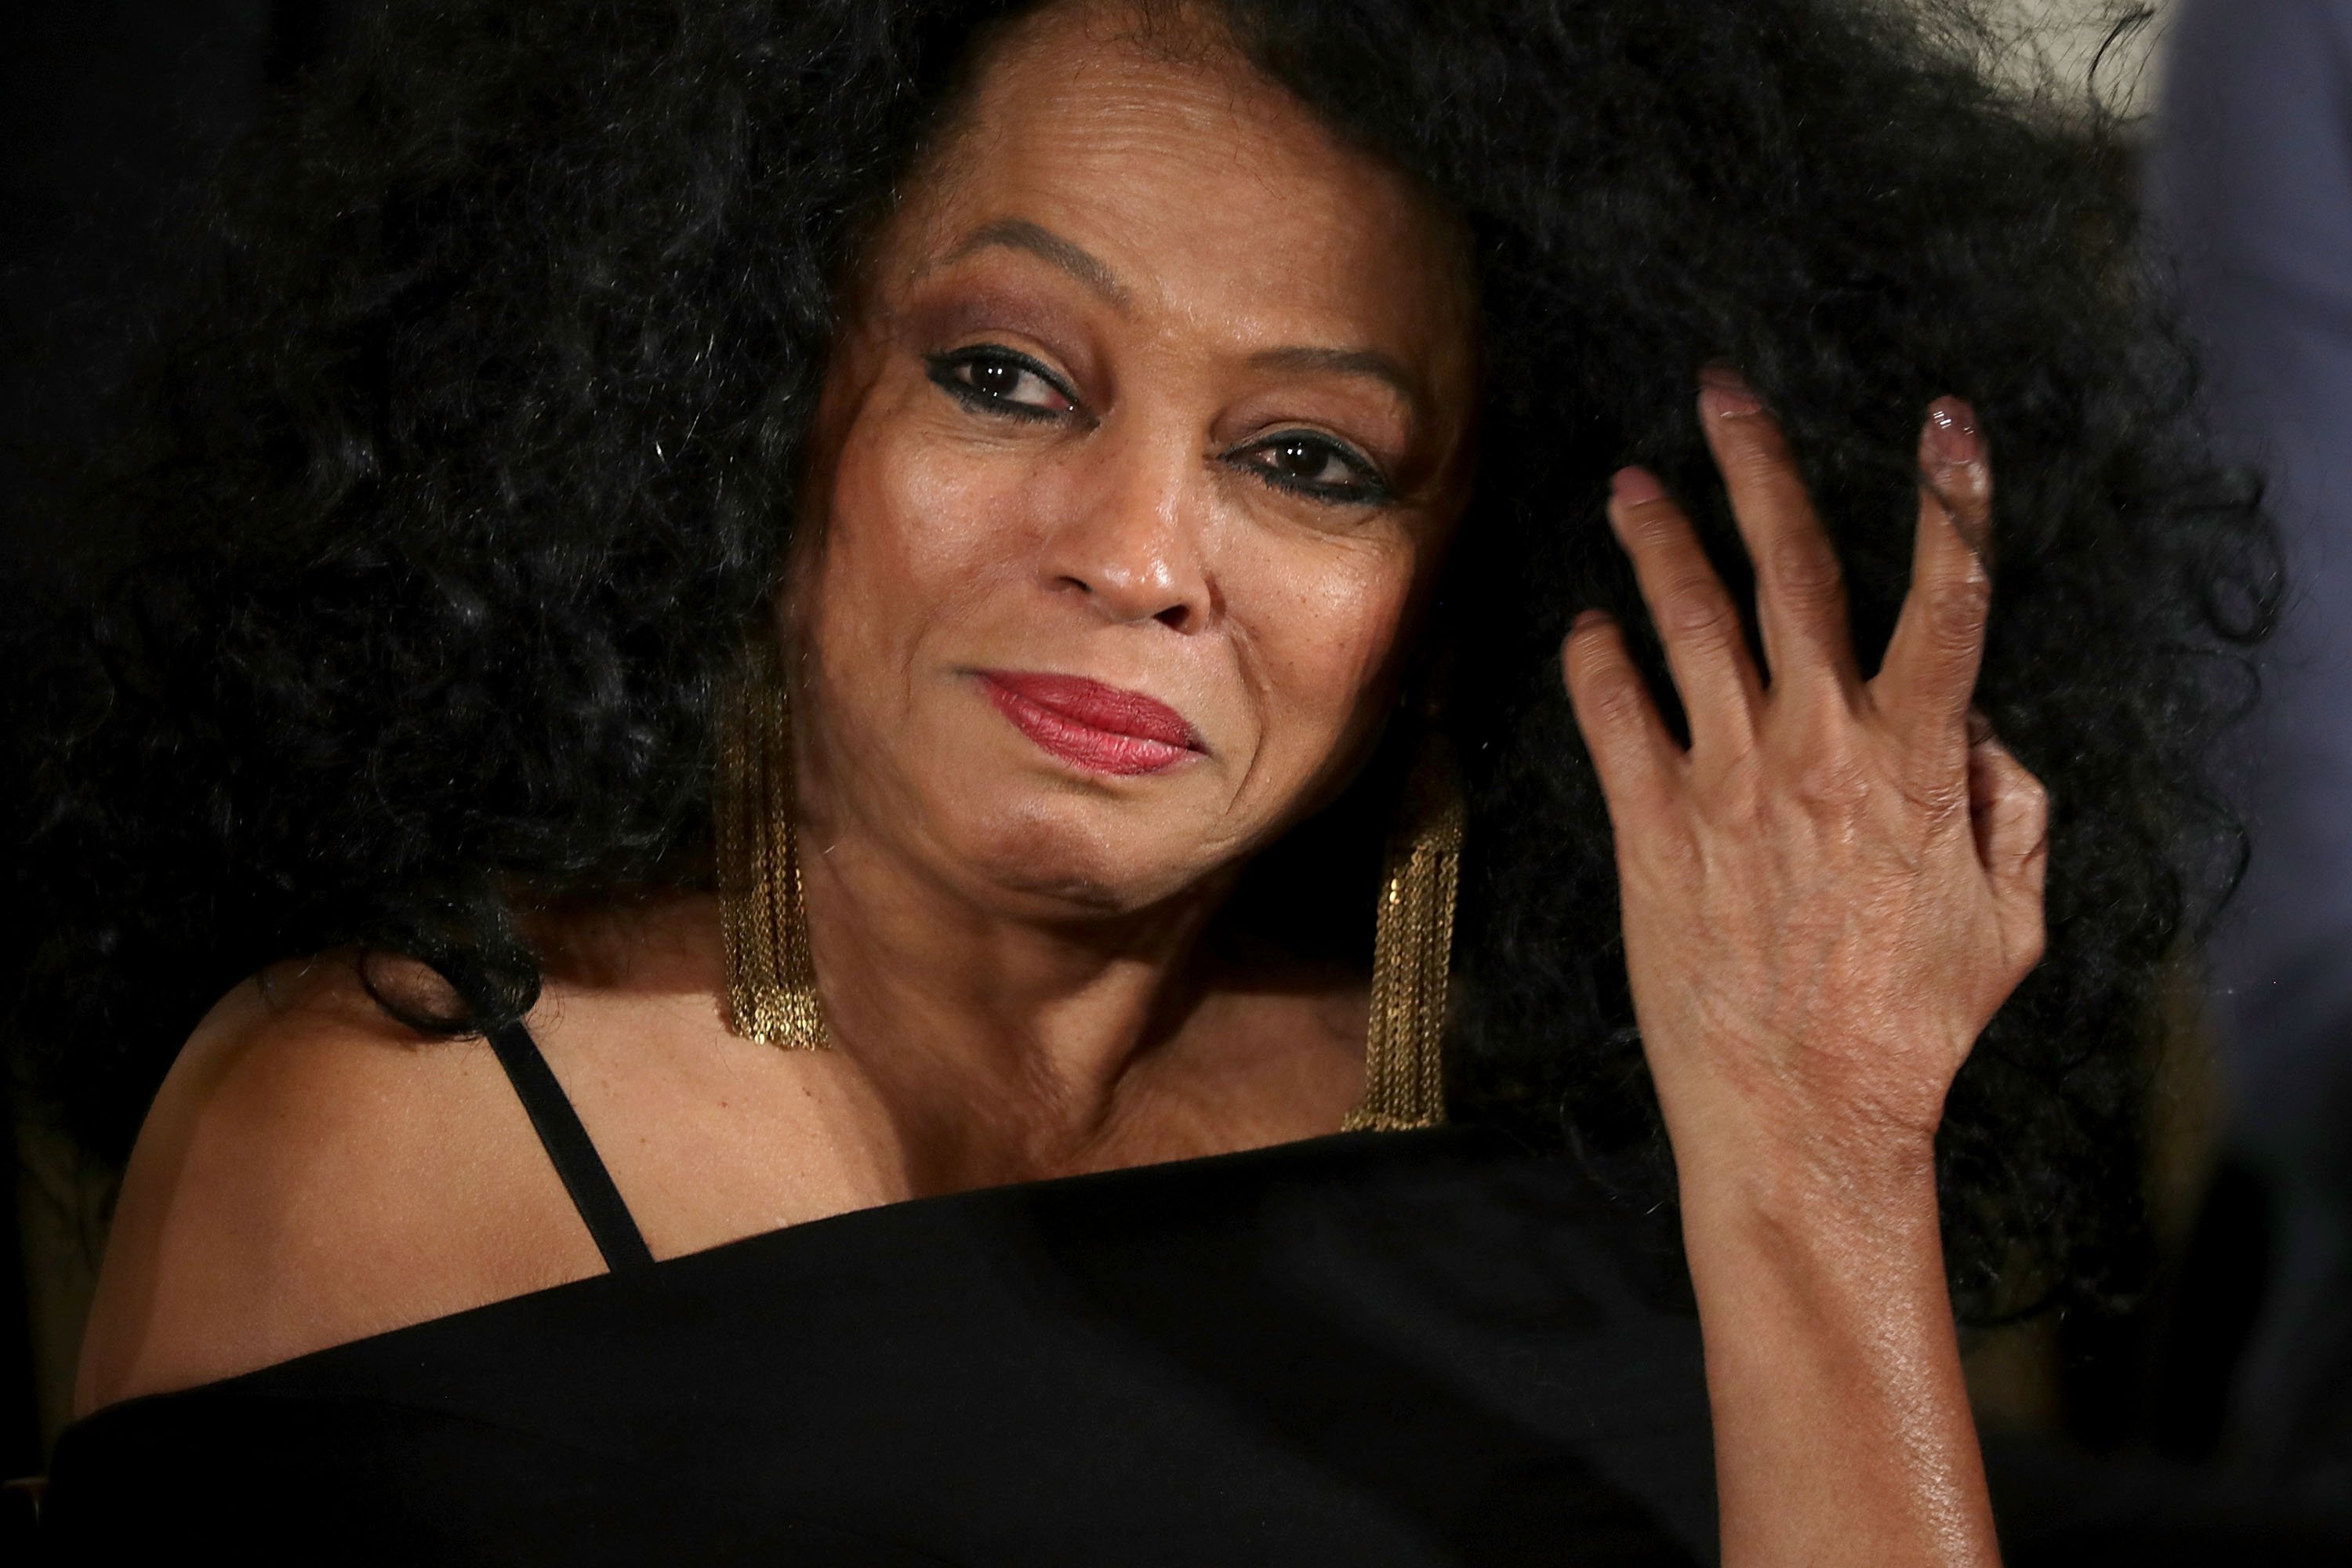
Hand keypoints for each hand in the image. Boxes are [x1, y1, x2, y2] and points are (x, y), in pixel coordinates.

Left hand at [1561, 372, 2047, 1182]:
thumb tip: (1974, 724)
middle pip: (1791, 570)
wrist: (1802, 1111)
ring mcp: (1724, 778)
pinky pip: (1613, 716)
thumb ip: (2006, 801)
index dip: (1953, 496)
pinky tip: (1586, 627)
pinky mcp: (1649, 826)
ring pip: (1688, 623)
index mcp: (1916, 755)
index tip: (1947, 418)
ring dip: (1657, 542)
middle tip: (1722, 394)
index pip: (1947, 594)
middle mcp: (1815, 743)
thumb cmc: (1915, 1024)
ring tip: (1629, 487)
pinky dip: (1596, 661)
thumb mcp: (2011, 914)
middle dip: (1757, 467)